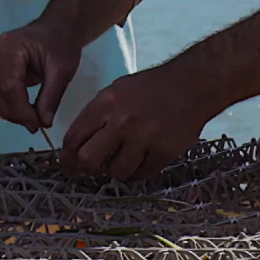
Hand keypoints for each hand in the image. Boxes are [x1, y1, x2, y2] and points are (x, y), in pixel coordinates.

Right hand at [0, 20, 86, 130]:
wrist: (56, 29)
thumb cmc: (61, 44)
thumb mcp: (62, 70)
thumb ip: (51, 97)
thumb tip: (43, 123)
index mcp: (10, 47)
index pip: (9, 85)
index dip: (21, 110)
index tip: (37, 125)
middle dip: (13, 114)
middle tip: (34, 125)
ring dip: (7, 113)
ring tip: (29, 119)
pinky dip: (4, 106)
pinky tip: (21, 111)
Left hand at [61, 66, 216, 181]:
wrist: (192, 85)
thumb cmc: (151, 87)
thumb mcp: (117, 91)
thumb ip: (98, 115)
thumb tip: (81, 143)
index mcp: (105, 104)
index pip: (74, 137)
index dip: (67, 156)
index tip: (67, 165)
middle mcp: (121, 122)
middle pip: (88, 160)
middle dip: (85, 169)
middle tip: (88, 172)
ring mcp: (143, 138)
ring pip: (116, 172)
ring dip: (115, 171)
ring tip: (122, 161)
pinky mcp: (164, 152)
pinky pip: (142, 174)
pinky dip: (138, 171)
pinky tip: (141, 161)